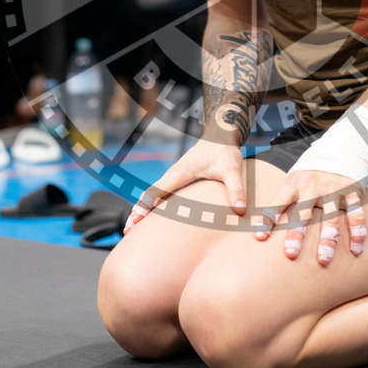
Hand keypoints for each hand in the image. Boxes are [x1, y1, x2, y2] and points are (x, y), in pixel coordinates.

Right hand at [123, 138, 245, 231]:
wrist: (220, 136)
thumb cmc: (224, 151)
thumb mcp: (232, 168)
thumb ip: (236, 188)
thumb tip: (240, 209)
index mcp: (180, 173)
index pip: (158, 191)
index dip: (146, 205)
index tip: (136, 219)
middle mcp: (172, 175)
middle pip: (149, 195)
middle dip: (137, 212)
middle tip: (127, 231)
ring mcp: (173, 178)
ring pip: (152, 195)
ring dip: (141, 210)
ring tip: (131, 230)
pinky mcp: (178, 181)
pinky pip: (160, 195)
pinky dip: (151, 206)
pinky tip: (150, 219)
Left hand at [254, 170, 366, 265]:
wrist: (341, 147)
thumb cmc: (311, 171)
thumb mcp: (295, 179)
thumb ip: (285, 199)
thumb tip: (262, 224)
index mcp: (294, 184)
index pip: (277, 203)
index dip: (268, 220)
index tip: (260, 238)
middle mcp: (312, 187)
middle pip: (303, 214)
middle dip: (296, 234)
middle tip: (290, 255)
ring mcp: (333, 189)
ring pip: (330, 218)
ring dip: (327, 240)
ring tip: (323, 260)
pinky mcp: (352, 191)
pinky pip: (355, 214)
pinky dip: (357, 232)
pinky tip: (356, 249)